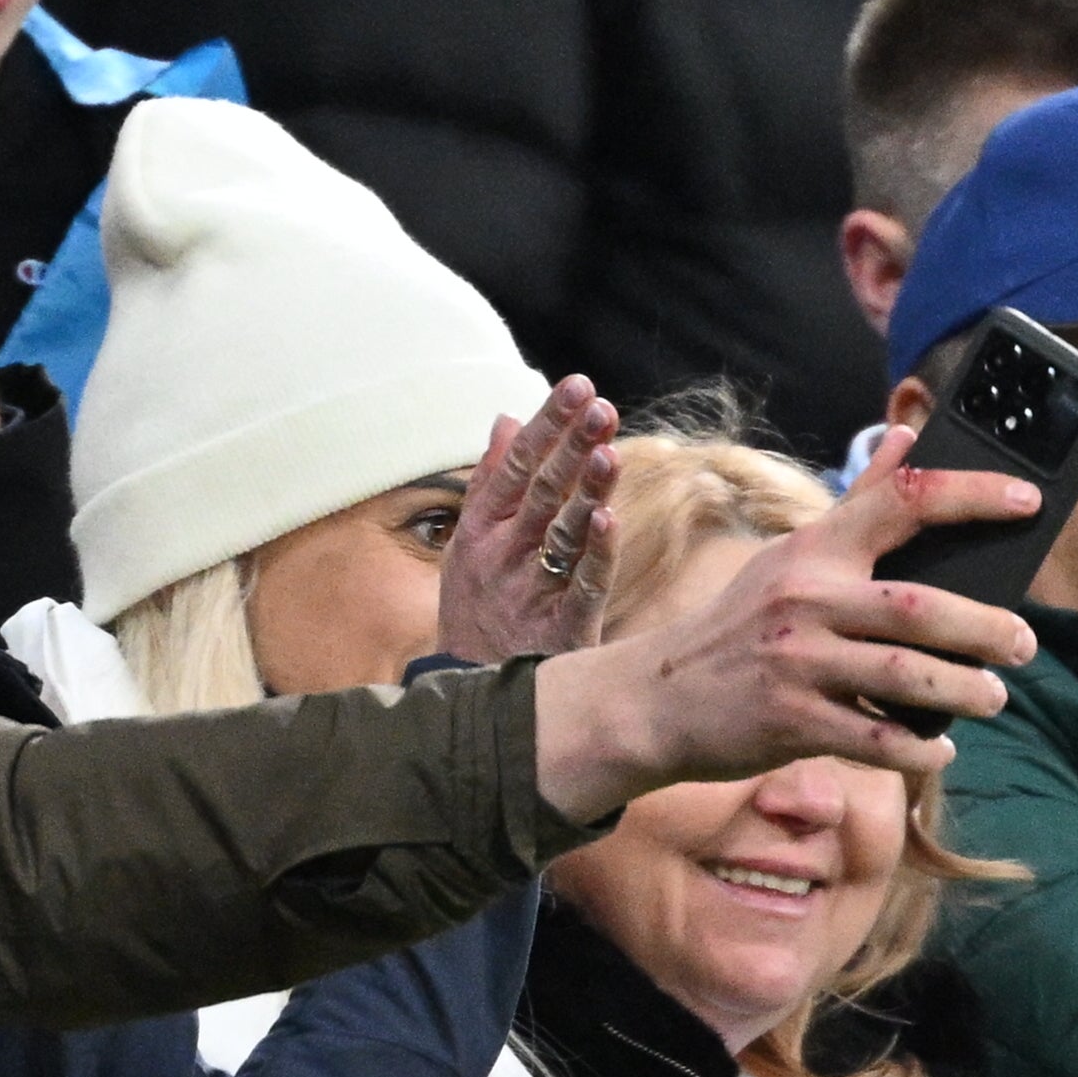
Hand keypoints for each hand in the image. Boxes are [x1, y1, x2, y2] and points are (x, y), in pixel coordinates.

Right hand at [436, 379, 620, 661]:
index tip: (577, 386)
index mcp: (480, 529)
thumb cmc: (477, 607)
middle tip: (600, 406)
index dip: (548, 425)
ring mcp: (528, 591)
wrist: (469, 690)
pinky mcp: (558, 628)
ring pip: (562, 532)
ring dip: (585, 492)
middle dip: (571, 446)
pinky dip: (595, 554)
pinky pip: (580, 586)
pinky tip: (609, 520)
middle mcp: (502, 555)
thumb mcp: (468, 543)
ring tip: (606, 451)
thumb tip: (508, 417)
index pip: (517, 465)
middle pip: (542, 492)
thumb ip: (492, 479)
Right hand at [525, 425, 1037, 816]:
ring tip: (995, 696)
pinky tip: (939, 745)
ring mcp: (797, 662)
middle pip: (919, 606)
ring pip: (907, 675)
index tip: (1028, 500)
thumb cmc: (740, 626)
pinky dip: (918, 745)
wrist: (655, 701)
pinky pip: (876, 738)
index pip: (902, 500)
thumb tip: (905, 435)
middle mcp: (805, 599)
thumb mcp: (790, 557)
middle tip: (1024, 644)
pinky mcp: (791, 722)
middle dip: (986, 628)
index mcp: (813, 549)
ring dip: (966, 691)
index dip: (972, 494)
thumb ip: (857, 504)